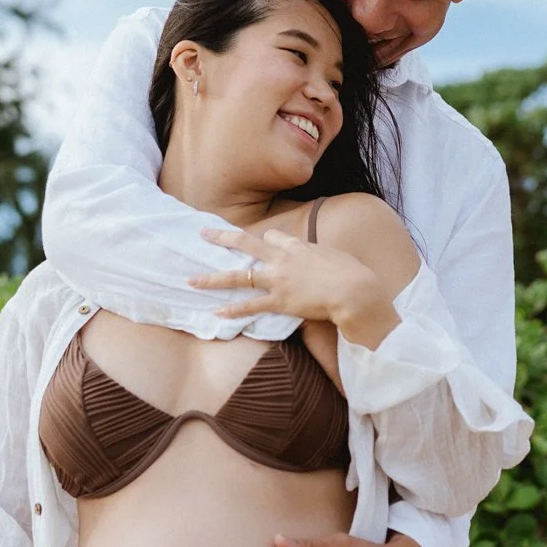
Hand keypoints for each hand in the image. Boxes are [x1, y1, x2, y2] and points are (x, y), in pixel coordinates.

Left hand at [191, 225, 397, 344]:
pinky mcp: (279, 302)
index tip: (261, 243)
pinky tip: (217, 313)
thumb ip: (320, 255)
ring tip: (192, 280)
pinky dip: (233, 311)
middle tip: (203, 234)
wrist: (354, 292)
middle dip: (221, 238)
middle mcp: (282, 259)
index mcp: (297, 246)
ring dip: (213, 279)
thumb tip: (321, 257)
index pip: (271, 237)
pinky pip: (250, 306)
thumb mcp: (335, 256)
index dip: (264, 241)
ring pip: (238, 277)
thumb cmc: (352, 274)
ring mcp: (278, 280)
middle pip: (245, 243)